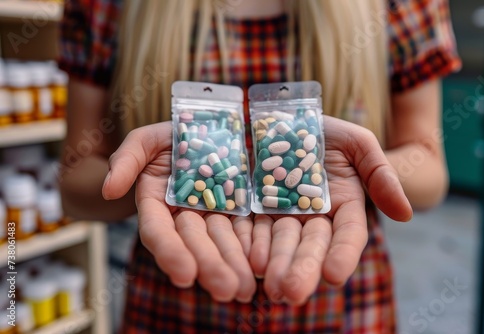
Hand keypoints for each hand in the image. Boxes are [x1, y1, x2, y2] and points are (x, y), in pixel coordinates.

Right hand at [102, 122, 255, 302]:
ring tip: (247, 287)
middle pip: (196, 244)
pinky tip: (265, 263)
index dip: (170, 253)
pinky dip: (255, 246)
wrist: (208, 125)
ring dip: (235, 266)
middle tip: (227, 290)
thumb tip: (108, 190)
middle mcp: (184, 215)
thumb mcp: (145, 140)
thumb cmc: (171, 133)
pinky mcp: (240, 208)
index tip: (185, 275)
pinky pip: (248, 228)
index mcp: (157, 205)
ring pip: (223, 242)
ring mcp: (214, 213)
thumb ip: (127, 161)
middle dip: (210, 267)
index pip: (159, 232)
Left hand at [248, 115, 412, 304]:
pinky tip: (248, 260)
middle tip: (293, 292)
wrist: (288, 119)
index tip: (333, 275)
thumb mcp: (359, 145)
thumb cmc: (330, 132)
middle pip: (311, 246)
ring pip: (281, 242)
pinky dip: (252, 243)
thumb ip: (380, 176)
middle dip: (303, 269)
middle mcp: (315, 217)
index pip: (347, 236)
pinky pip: (254, 227)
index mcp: (345, 207)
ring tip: (268, 285)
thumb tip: (406, 215)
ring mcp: (284, 213)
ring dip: (275, 265)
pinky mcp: (257, 207)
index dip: (342, 255)